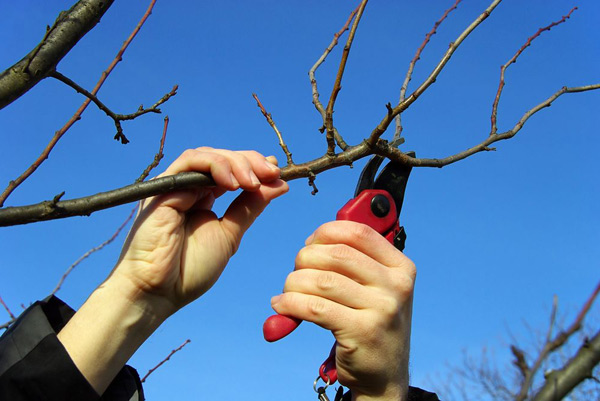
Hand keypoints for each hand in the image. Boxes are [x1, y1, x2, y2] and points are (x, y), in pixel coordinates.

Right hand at [115, 147, 288, 316]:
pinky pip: (190, 162)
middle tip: (272, 174)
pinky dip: (215, 166)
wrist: (158, 292)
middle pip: (221, 158)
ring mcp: (175, 186)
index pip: (230, 170)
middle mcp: (188, 188)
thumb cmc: (189, 270)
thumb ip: (250, 207)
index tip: (278, 174)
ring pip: (207, 155)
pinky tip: (233, 183)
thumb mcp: (230, 234)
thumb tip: (279, 185)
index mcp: (202, 198)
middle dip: (250, 162)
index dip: (255, 167)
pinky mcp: (162, 187)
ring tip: (253, 182)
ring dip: (236, 163)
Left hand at [270, 221, 414, 400]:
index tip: (309, 245)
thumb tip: (311, 243)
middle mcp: (396, 285)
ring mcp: (382, 309)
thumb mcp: (376, 289)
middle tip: (296, 274)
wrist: (385, 375)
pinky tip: (281, 306)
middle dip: (304, 259)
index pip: (358, 233)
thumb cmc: (371, 323)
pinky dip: (290, 303)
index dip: (325, 233)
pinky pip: (313, 308)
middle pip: (335, 254)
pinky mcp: (362, 332)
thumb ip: (354, 262)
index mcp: (401, 267)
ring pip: (321, 280)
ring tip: (287, 293)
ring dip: (293, 283)